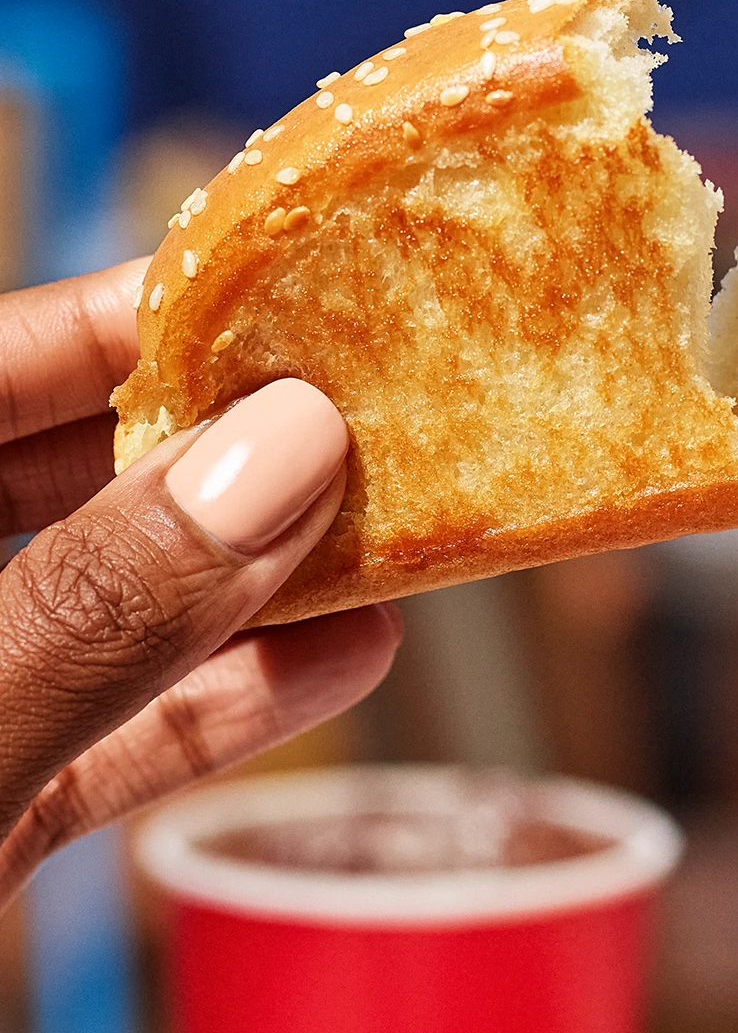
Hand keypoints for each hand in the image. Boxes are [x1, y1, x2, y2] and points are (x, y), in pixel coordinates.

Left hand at [0, 260, 399, 902]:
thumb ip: (100, 607)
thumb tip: (286, 452)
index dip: (133, 319)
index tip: (290, 295)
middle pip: (55, 476)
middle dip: (218, 450)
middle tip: (367, 417)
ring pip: (98, 610)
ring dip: (245, 582)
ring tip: (387, 537)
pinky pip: (101, 737)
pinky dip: (212, 708)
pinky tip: (337, 664)